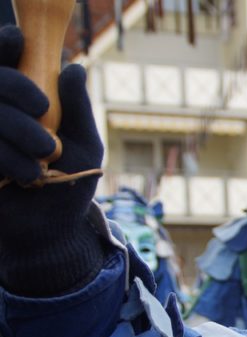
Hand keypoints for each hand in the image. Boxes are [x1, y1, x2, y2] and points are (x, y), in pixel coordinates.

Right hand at [0, 25, 105, 295]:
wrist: (51, 231)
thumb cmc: (71, 183)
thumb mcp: (85, 146)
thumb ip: (78, 108)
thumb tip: (73, 67)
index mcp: (22, 100)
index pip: (5, 60)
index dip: (5, 45)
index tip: (18, 41)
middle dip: (18, 89)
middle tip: (44, 110)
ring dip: (15, 131)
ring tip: (42, 161)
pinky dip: (4, 157)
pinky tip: (24, 176)